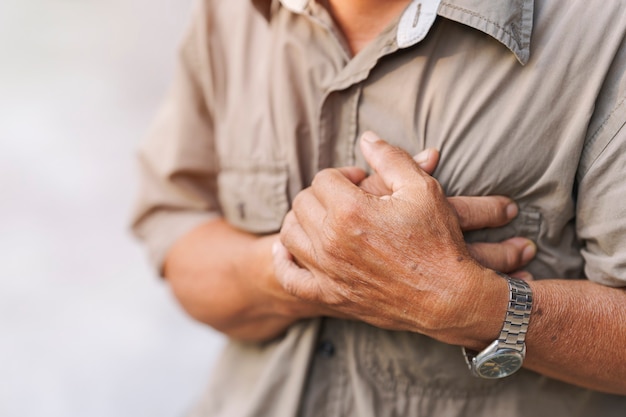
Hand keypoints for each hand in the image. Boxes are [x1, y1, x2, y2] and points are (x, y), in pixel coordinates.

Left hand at [276, 132, 518, 343]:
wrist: (450, 299)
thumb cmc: (439, 242)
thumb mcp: (423, 189)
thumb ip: (390, 158)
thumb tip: (366, 138)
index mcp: (350, 210)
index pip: (324, 178)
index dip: (344, 175)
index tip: (363, 183)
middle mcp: (331, 241)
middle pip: (303, 202)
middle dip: (324, 194)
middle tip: (348, 199)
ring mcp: (327, 271)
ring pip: (290, 233)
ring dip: (303, 220)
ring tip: (326, 219)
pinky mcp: (329, 296)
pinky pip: (290, 277)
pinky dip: (284, 261)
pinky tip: (291, 250)